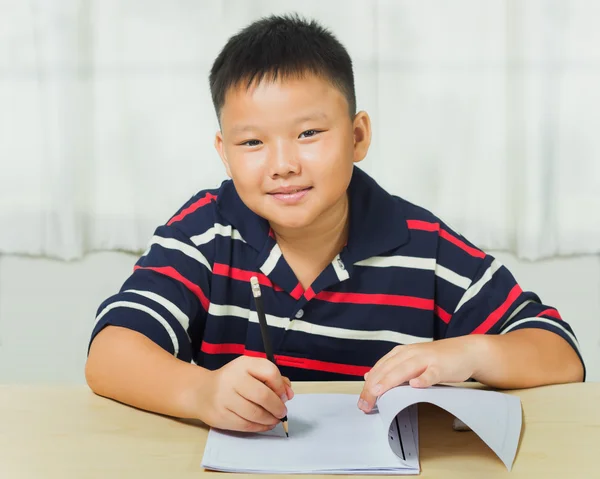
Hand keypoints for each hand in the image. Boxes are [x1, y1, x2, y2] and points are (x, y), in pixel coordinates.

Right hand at [198, 356, 293, 431]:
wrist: (202, 391)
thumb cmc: (233, 381)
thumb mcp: (251, 371)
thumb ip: (273, 379)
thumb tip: (288, 394)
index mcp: (244, 364)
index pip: (269, 372)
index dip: (281, 386)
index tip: (284, 395)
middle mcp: (233, 378)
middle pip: (263, 395)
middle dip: (277, 407)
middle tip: (282, 411)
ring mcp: (225, 398)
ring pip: (255, 413)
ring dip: (270, 419)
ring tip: (274, 419)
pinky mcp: (220, 415)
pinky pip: (245, 425)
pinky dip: (260, 427)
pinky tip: (265, 424)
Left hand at [358, 336, 481, 412]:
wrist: (465, 351)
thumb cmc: (436, 359)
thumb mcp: (410, 360)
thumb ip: (391, 368)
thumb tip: (369, 377)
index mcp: (401, 353)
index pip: (380, 368)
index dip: (369, 385)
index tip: (362, 401)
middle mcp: (411, 353)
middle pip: (388, 370)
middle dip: (374, 387)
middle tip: (365, 404)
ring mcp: (426, 359)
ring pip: (404, 369)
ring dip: (390, 381)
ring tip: (378, 392)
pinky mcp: (441, 366)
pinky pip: (431, 373)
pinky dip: (423, 379)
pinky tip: (416, 385)